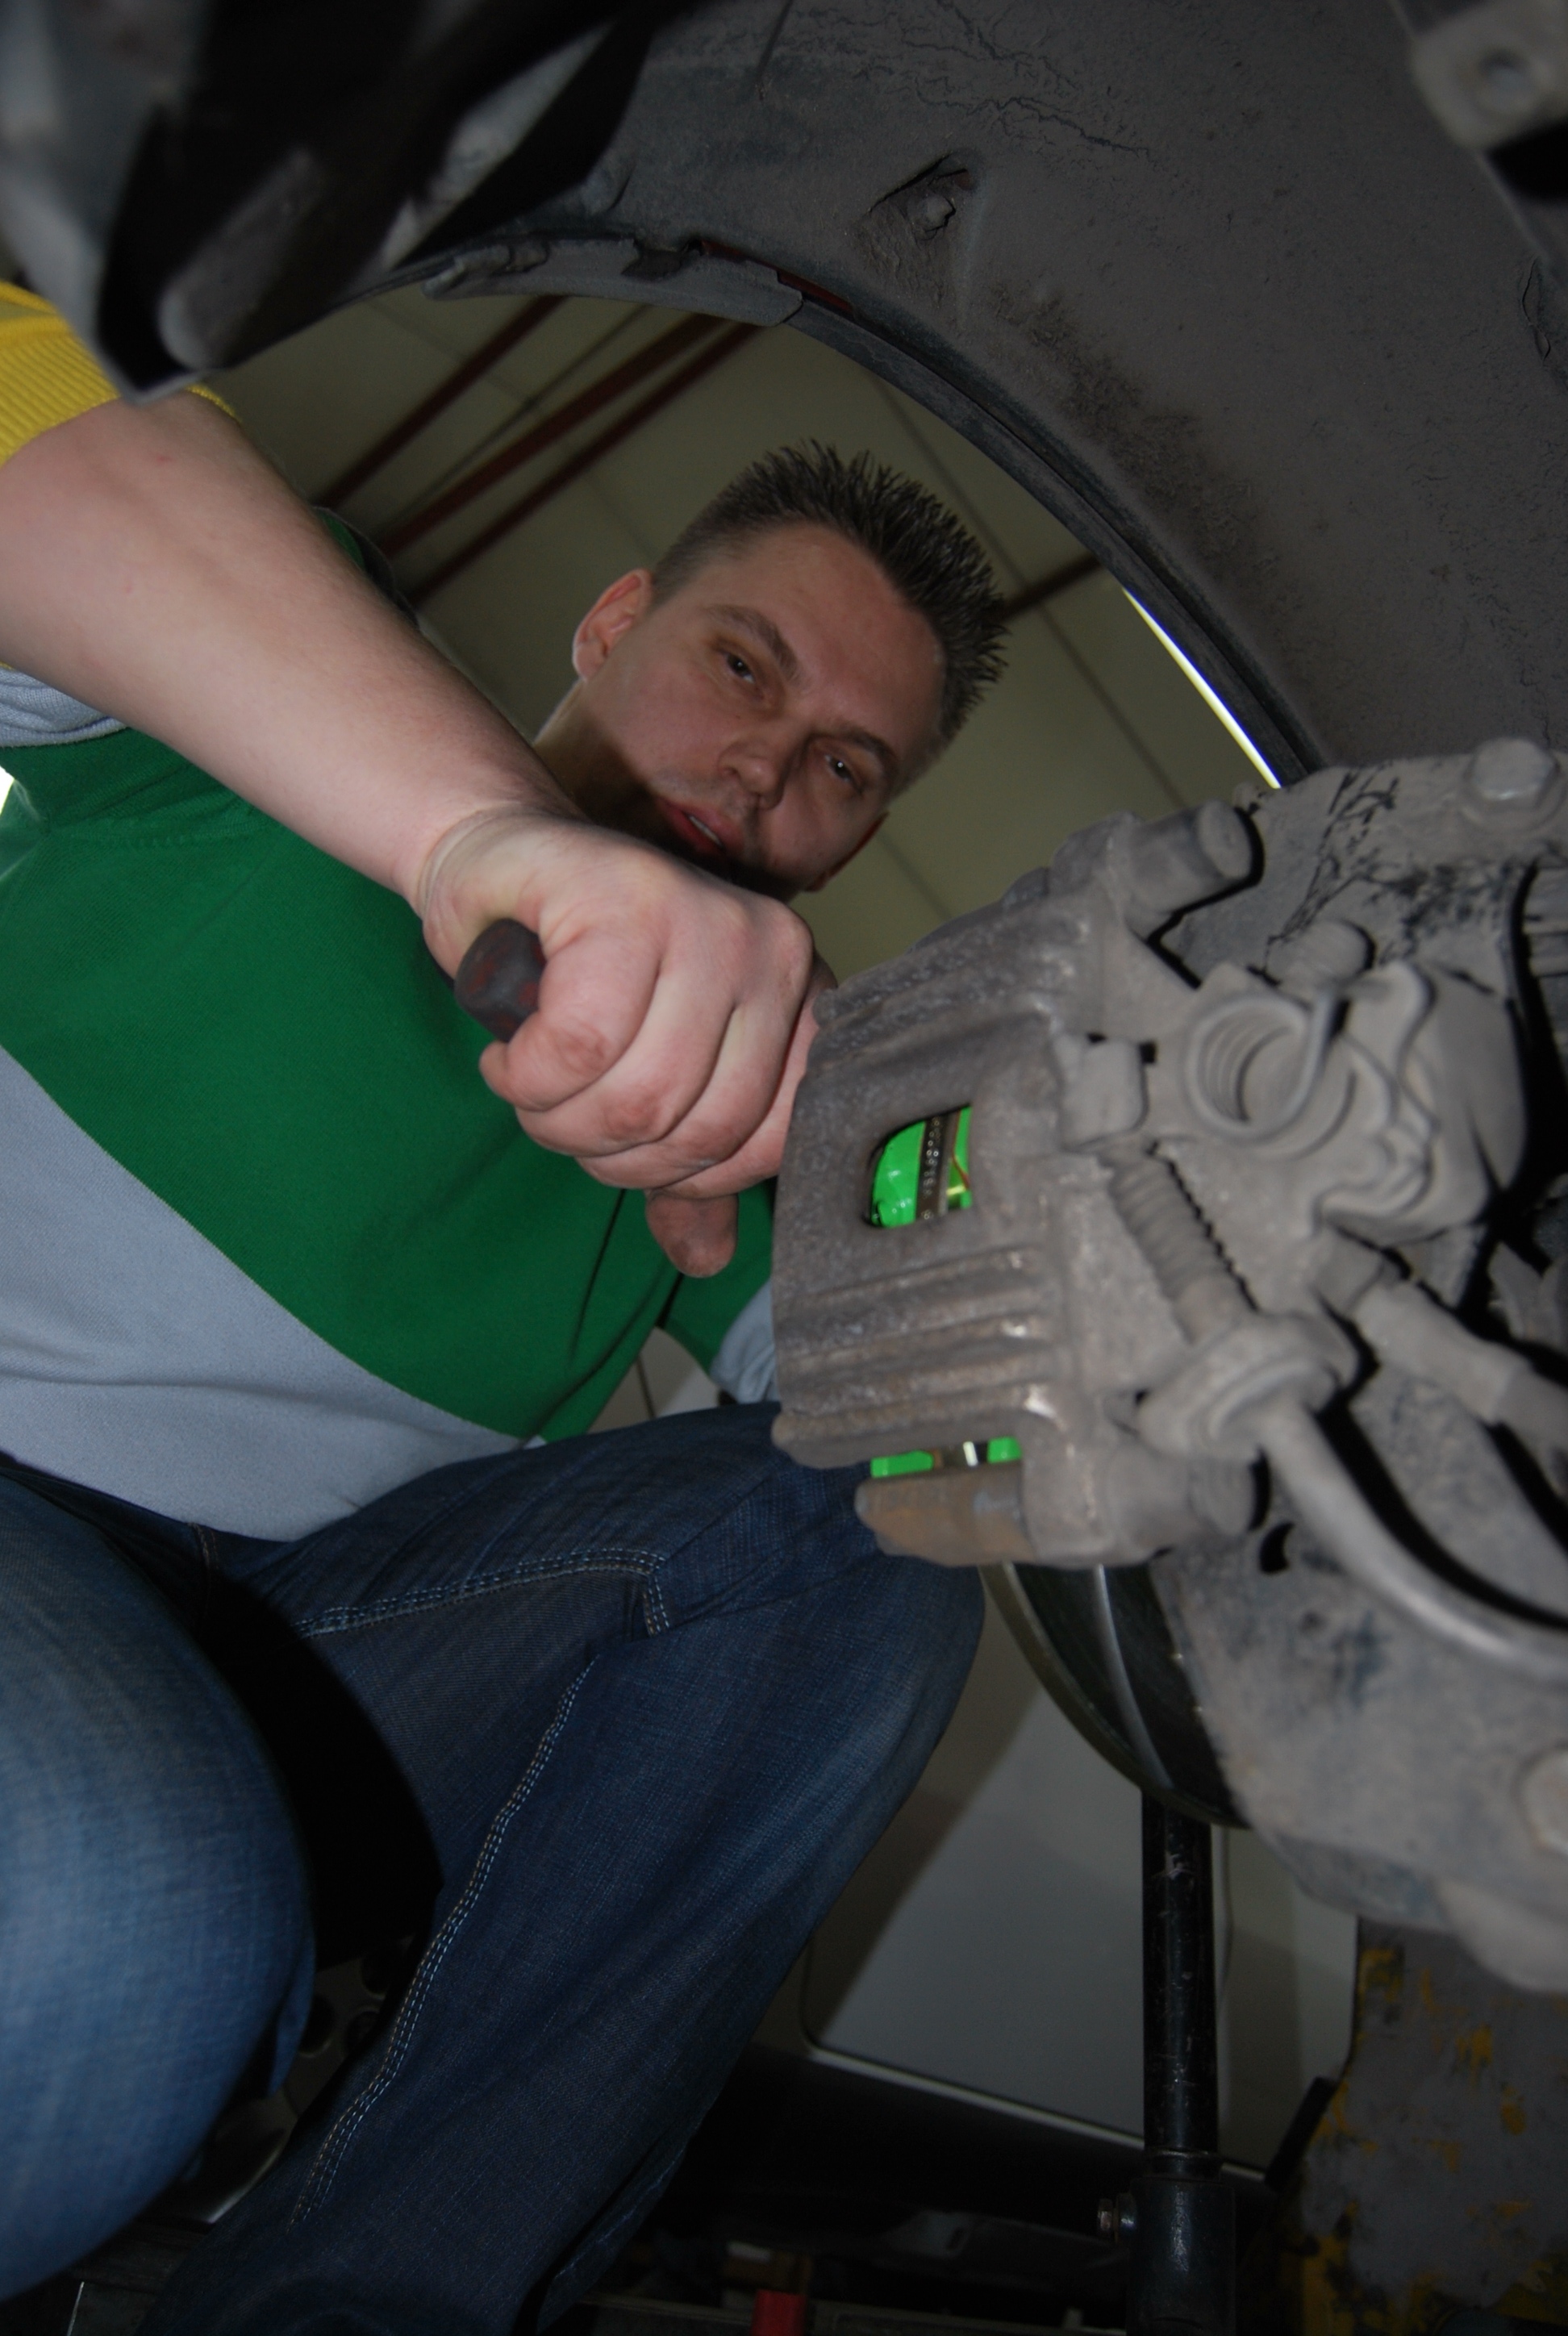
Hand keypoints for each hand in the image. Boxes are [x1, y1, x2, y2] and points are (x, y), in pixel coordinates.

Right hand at [419, 809, 830, 1268]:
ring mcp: (706, 918)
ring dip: (558, 1119)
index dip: (686, 1173)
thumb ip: (683, 1162)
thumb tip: (707, 1260)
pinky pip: (580, 1044)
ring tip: (531, 1085)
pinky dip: (526, 1075)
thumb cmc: (572, 974)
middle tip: (559, 1117)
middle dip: (609, 1153)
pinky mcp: (627, 900)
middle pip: (699, 1126)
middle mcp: (771, 952)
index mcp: (798, 996)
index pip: (771, 1138)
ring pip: (640, 1092)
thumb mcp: (643, 1076)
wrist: (497, 865)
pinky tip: (508, 1055)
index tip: (627, 1148)